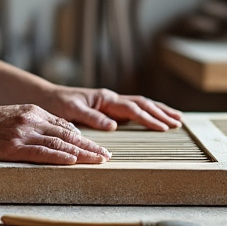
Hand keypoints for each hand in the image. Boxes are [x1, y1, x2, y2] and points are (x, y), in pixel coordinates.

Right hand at [0, 104, 110, 164]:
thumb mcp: (13, 117)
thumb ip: (33, 125)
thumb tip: (52, 140)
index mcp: (33, 111)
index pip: (65, 125)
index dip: (83, 137)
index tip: (96, 147)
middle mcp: (32, 119)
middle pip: (67, 134)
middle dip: (90, 146)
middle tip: (107, 155)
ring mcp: (23, 132)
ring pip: (60, 143)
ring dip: (82, 153)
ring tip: (99, 161)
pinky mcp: (13, 146)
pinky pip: (41, 152)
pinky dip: (59, 157)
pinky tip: (73, 161)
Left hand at [44, 87, 182, 131]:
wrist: (48, 98)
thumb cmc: (58, 104)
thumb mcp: (71, 111)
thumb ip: (92, 118)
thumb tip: (113, 126)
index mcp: (105, 99)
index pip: (133, 109)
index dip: (149, 118)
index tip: (164, 127)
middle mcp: (111, 99)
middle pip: (143, 104)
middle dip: (161, 113)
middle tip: (178, 123)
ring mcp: (112, 102)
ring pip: (141, 104)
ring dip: (159, 110)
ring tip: (176, 118)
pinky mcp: (110, 108)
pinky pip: (134, 108)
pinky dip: (148, 111)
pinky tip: (157, 117)